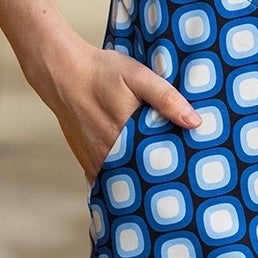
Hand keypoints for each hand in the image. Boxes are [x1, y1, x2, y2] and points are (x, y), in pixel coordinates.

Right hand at [35, 36, 201, 185]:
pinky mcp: (86, 158)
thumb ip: (166, 98)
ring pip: (123, 181)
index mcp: (125, 136)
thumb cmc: (101, 72)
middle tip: (182, 185)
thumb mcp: (138, 76)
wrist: (62, 72)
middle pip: (141, 178)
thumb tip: (195, 122)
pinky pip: (106, 178)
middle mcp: (108, 154)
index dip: (176, 172)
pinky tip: (134, 179)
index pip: (157, 164)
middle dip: (160, 182)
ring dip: (140, 183)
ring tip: (162, 186)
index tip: (192, 176)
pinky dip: (120, 180)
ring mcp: (95, 159)